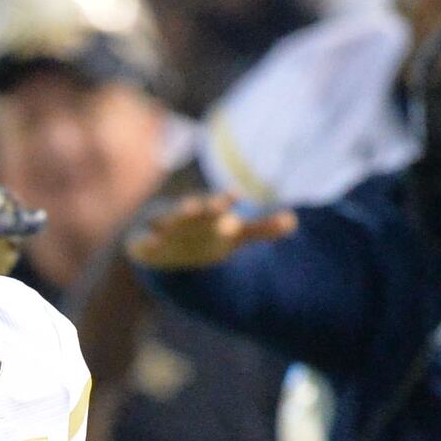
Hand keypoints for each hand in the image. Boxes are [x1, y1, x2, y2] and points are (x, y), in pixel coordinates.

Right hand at [124, 192, 295, 271]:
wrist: (160, 243)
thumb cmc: (204, 236)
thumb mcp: (233, 238)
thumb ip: (262, 229)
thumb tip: (294, 221)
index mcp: (209, 214)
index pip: (219, 204)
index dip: (226, 200)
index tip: (237, 196)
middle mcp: (189, 216)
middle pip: (199, 209)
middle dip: (209, 206)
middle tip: (220, 205)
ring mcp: (166, 228)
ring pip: (172, 219)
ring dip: (181, 213)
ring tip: (190, 207)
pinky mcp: (147, 244)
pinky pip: (146, 241)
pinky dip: (148, 241)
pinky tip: (152, 241)